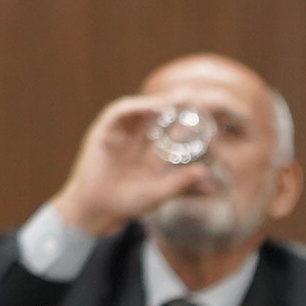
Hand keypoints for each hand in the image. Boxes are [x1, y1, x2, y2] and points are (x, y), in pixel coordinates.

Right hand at [50, 94, 200, 237]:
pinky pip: (119, 112)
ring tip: (177, 98)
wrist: (97, 208)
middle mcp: (140, 141)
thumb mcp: (157, 194)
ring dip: (158, 102)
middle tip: (195, 97)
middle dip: (176, 107)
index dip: (190, 125)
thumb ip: (179, 183)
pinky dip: (135, 107)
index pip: (175, 134)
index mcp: (155, 155)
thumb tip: (205, 173)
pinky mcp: (104, 131)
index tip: (208, 119)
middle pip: (161, 117)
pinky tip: (152, 107)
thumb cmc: (127, 204)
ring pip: (142, 111)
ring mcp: (122, 134)